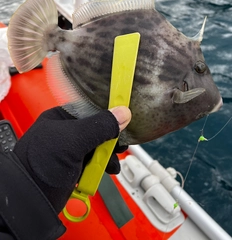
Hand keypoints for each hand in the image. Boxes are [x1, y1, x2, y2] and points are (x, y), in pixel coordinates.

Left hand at [13, 106, 130, 213]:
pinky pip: (95, 160)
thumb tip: (122, 113)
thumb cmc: (40, 165)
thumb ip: (100, 126)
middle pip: (97, 128)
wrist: (30, 201)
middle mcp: (67, 132)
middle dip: (111, 137)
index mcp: (62, 117)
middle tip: (121, 143)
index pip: (91, 108)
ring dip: (109, 154)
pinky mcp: (75, 165)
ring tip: (113, 161)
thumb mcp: (74, 140)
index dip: (109, 113)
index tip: (124, 117)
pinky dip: (103, 165)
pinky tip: (108, 169)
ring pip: (98, 146)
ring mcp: (71, 150)